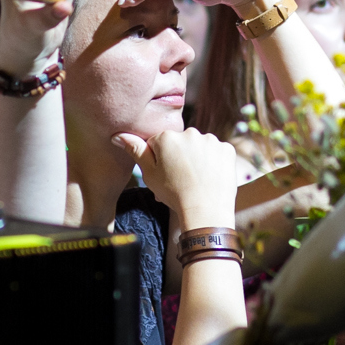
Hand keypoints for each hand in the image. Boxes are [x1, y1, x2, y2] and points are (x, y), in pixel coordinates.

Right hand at [113, 129, 237, 229]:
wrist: (205, 211)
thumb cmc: (174, 194)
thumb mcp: (149, 174)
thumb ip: (135, 150)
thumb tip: (117, 135)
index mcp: (167, 136)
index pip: (159, 143)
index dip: (161, 160)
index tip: (166, 175)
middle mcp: (190, 132)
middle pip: (181, 143)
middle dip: (180, 156)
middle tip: (181, 179)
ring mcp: (211, 140)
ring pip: (200, 146)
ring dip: (198, 158)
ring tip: (196, 180)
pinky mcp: (227, 149)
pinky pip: (217, 152)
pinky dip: (214, 162)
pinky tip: (210, 177)